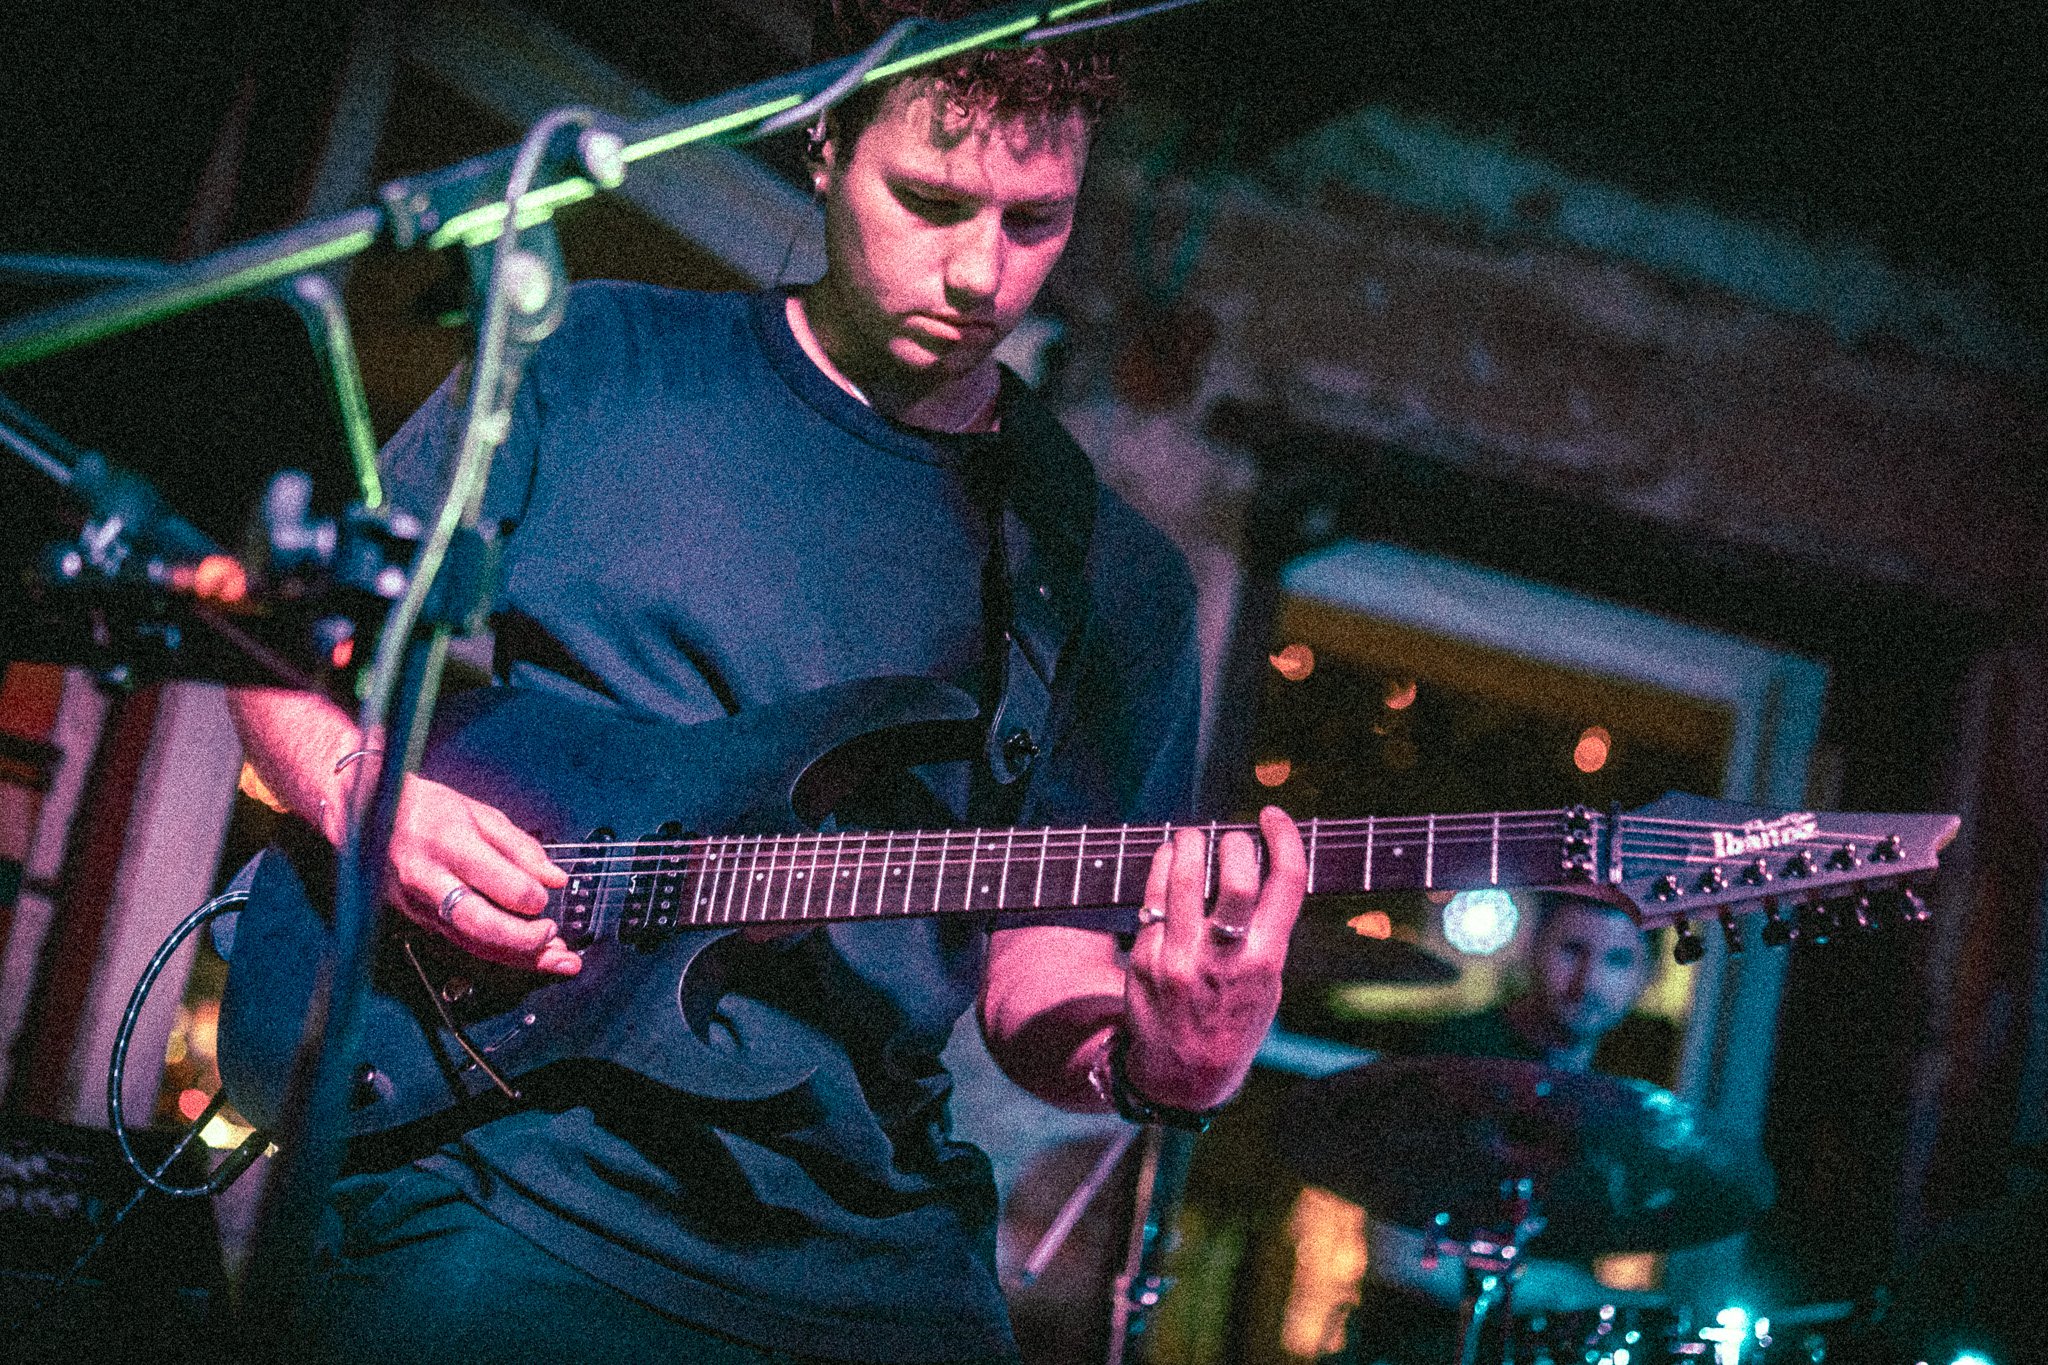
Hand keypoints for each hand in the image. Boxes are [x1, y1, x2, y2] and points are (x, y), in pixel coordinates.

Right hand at [367, 775, 576, 974]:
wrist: (368, 818)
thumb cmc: (426, 809)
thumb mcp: (479, 813)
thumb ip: (520, 847)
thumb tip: (554, 878)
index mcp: (448, 843)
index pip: (496, 882)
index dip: (530, 895)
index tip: (547, 894)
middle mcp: (429, 880)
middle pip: (480, 923)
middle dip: (524, 939)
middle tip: (554, 939)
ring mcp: (420, 905)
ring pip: (472, 942)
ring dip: (519, 957)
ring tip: (556, 960)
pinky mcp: (418, 920)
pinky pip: (462, 943)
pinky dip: (498, 952)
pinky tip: (527, 955)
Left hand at [1120, 806, 1305, 1110]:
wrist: (1183, 1075)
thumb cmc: (1234, 1019)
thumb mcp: (1267, 983)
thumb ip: (1266, 930)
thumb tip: (1259, 862)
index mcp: (1266, 961)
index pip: (1286, 882)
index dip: (1283, 837)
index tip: (1272, 816)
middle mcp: (1225, 959)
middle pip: (1235, 876)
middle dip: (1234, 842)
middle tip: (1230, 838)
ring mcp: (1181, 958)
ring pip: (1183, 878)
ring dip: (1189, 844)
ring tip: (1192, 838)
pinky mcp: (1145, 958)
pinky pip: (1152, 896)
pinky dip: (1161, 867)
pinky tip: (1167, 858)